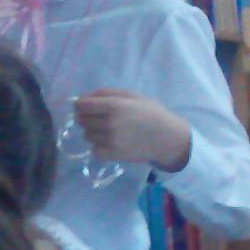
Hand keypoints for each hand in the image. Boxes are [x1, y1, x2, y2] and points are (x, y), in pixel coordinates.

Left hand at [75, 90, 192, 172]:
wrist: (168, 138)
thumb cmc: (150, 113)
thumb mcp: (130, 96)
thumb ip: (105, 94)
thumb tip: (82, 99)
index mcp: (114, 105)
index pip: (81, 105)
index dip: (81, 104)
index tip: (87, 106)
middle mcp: (109, 123)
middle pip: (81, 120)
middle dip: (87, 117)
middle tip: (100, 118)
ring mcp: (110, 141)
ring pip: (87, 135)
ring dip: (93, 132)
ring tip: (109, 130)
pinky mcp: (113, 155)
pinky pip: (94, 150)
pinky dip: (99, 146)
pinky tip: (110, 142)